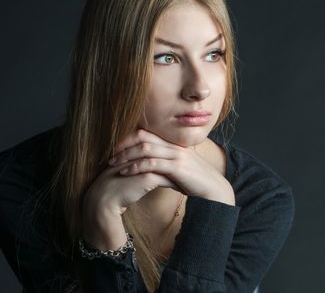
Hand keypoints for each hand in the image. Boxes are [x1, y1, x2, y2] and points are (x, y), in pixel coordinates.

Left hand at [108, 128, 232, 201]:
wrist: (214, 190)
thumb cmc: (194, 182)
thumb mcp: (177, 169)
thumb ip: (163, 165)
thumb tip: (148, 168)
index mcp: (173, 144)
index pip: (146, 133)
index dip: (128, 138)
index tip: (115, 148)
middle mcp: (173, 146)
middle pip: (143, 137)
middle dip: (123, 145)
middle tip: (109, 155)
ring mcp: (176, 155)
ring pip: (145, 149)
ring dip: (126, 156)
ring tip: (113, 164)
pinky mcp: (178, 167)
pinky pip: (152, 163)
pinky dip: (136, 167)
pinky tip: (126, 173)